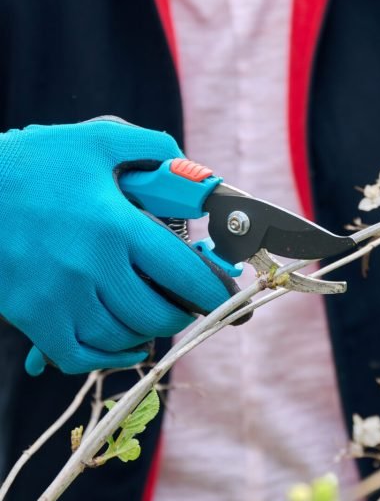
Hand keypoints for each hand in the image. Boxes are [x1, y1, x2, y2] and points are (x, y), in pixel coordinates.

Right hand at [0, 120, 233, 374]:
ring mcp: (58, 297)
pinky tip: (128, 346)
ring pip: (122, 338)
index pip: (183, 272)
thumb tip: (193, 171)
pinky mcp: (32, 315)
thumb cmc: (35, 161)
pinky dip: (109, 358)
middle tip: (189, 303)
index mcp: (115, 224)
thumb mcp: (97, 141)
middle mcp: (91, 267)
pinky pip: (78, 356)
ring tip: (157, 316)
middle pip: (156, 314)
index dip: (214, 291)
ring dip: (149, 332)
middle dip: (183, 313)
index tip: (227, 296)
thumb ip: (153, 148)